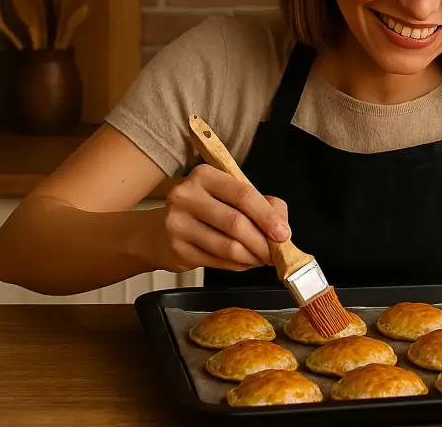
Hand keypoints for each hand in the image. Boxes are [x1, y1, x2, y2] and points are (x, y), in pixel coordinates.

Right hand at [148, 164, 290, 272]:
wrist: (159, 232)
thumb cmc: (204, 210)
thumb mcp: (231, 196)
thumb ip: (263, 204)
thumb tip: (282, 226)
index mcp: (205, 176)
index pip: (243, 194)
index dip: (267, 216)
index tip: (283, 233)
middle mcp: (187, 196)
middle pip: (236, 223)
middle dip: (262, 242)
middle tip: (275, 252)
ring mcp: (178, 224)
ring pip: (228, 247)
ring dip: (252, 257)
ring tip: (261, 258)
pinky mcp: (177, 249)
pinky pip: (218, 261)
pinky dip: (237, 265)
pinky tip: (242, 261)